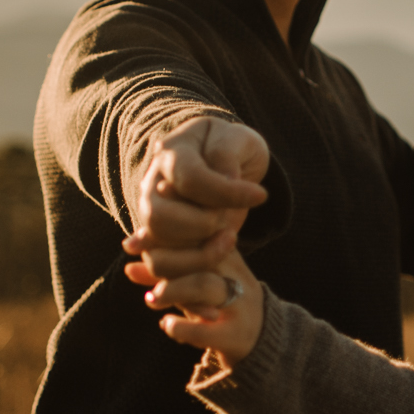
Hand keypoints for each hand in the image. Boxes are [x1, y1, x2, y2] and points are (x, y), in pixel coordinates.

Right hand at [121, 116, 270, 278]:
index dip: (226, 192)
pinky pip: (165, 268)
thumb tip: (225, 179)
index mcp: (171, 152)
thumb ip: (227, 153)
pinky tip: (218, 266)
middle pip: (158, 218)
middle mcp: (152, 186)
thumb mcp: (237, 139)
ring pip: (157, 249)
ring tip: (229, 238)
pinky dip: (193, 274)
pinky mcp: (162, 242)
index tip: (261, 195)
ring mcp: (153, 216)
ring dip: (199, 253)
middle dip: (202, 225)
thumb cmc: (231, 148)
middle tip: (229, 220)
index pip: (190, 178)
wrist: (224, 163)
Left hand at [127, 250, 264, 364]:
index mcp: (228, 256)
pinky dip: (182, 328)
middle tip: (136, 269)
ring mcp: (238, 304)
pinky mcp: (235, 335)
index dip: (161, 238)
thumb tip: (129, 260)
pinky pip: (207, 330)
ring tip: (152, 298)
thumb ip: (167, 272)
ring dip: (172, 290)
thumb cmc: (221, 303)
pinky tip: (166, 324)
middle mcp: (235, 275)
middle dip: (165, 260)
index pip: (195, 237)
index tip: (131, 243)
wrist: (262, 339)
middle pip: (200, 256)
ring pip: (205, 285)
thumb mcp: (196, 283)